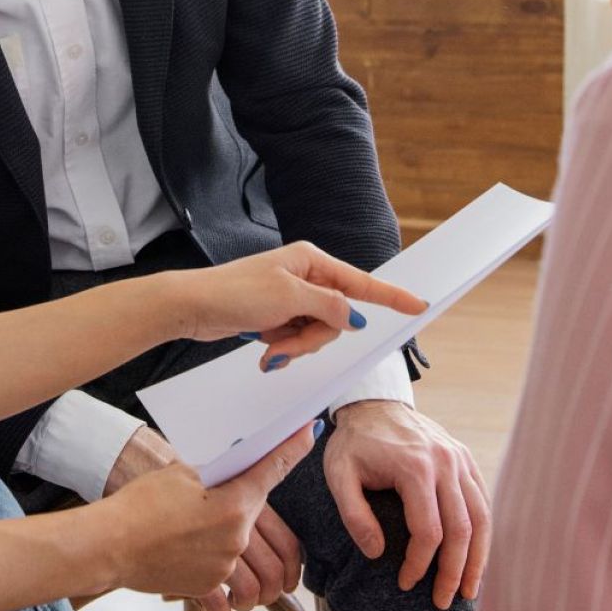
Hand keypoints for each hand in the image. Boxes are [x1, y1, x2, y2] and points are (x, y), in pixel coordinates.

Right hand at [104, 423, 316, 602]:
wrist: (110, 544)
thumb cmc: (142, 503)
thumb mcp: (183, 474)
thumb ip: (218, 474)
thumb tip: (238, 471)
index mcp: (234, 503)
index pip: (272, 469)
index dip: (292, 447)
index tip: (307, 432)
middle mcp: (237, 537)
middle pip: (256, 511)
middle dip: (240, 497)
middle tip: (213, 491)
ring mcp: (224, 564)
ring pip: (242, 544)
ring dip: (229, 533)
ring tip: (201, 526)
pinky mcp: (208, 584)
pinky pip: (224, 573)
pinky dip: (212, 558)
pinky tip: (190, 548)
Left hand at [167, 243, 426, 370]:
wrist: (193, 306)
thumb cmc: (236, 293)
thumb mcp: (289, 299)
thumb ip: (329, 307)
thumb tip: (354, 317)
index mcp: (311, 261)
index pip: (361, 283)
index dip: (391, 296)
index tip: (419, 304)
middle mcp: (305, 276)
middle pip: (337, 317)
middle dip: (315, 337)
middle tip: (286, 340)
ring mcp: (291, 297)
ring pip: (318, 333)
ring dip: (296, 346)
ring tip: (269, 345)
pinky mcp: (277, 316)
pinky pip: (298, 339)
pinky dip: (284, 349)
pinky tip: (264, 349)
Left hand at [324, 401, 490, 609]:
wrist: (372, 402)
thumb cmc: (353, 442)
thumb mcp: (339, 474)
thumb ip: (354, 515)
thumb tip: (376, 553)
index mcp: (414, 466)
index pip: (428, 531)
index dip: (419, 565)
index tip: (405, 583)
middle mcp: (444, 462)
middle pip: (461, 529)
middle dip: (453, 572)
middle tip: (442, 603)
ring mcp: (459, 458)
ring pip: (480, 517)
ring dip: (477, 558)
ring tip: (468, 591)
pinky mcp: (464, 458)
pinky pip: (482, 500)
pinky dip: (482, 532)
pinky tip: (474, 556)